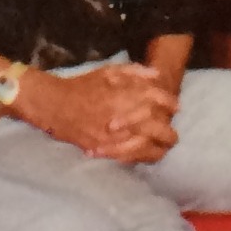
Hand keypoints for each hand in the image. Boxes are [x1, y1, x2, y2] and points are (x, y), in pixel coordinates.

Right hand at [20, 63, 179, 164]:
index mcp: (127, 96)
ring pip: (149, 150)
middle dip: (169, 132)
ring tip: (161, 147)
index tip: (175, 106)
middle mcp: (126, 118)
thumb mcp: (108, 71)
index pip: (159, 102)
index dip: (170, 104)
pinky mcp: (106, 150)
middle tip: (170, 133)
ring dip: (159, 148)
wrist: (55, 105)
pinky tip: (143, 154)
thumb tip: (157, 76)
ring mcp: (117, 137)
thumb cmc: (83, 86)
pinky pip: (131, 158)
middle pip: (161, 131)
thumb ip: (135, 71)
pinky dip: (140, 157)